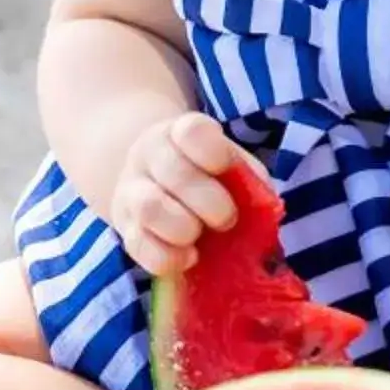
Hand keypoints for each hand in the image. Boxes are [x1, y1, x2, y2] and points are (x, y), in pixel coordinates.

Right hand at [110, 112, 258, 277]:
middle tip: (227, 220)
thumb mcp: (231, 167)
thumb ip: (249, 182)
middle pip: (174, 173)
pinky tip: (189, 257)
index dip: (211, 150)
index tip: (224, 166)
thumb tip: (263, 211)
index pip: (191, 131)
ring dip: (184, 228)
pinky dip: (169, 258)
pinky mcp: (126, 230)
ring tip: (199, 237)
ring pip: (149, 208)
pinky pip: (139, 246)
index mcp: (179, 133)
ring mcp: (131, 193)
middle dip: (210, 203)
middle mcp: (149, 157)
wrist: (157, 184)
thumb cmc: (207, 177)